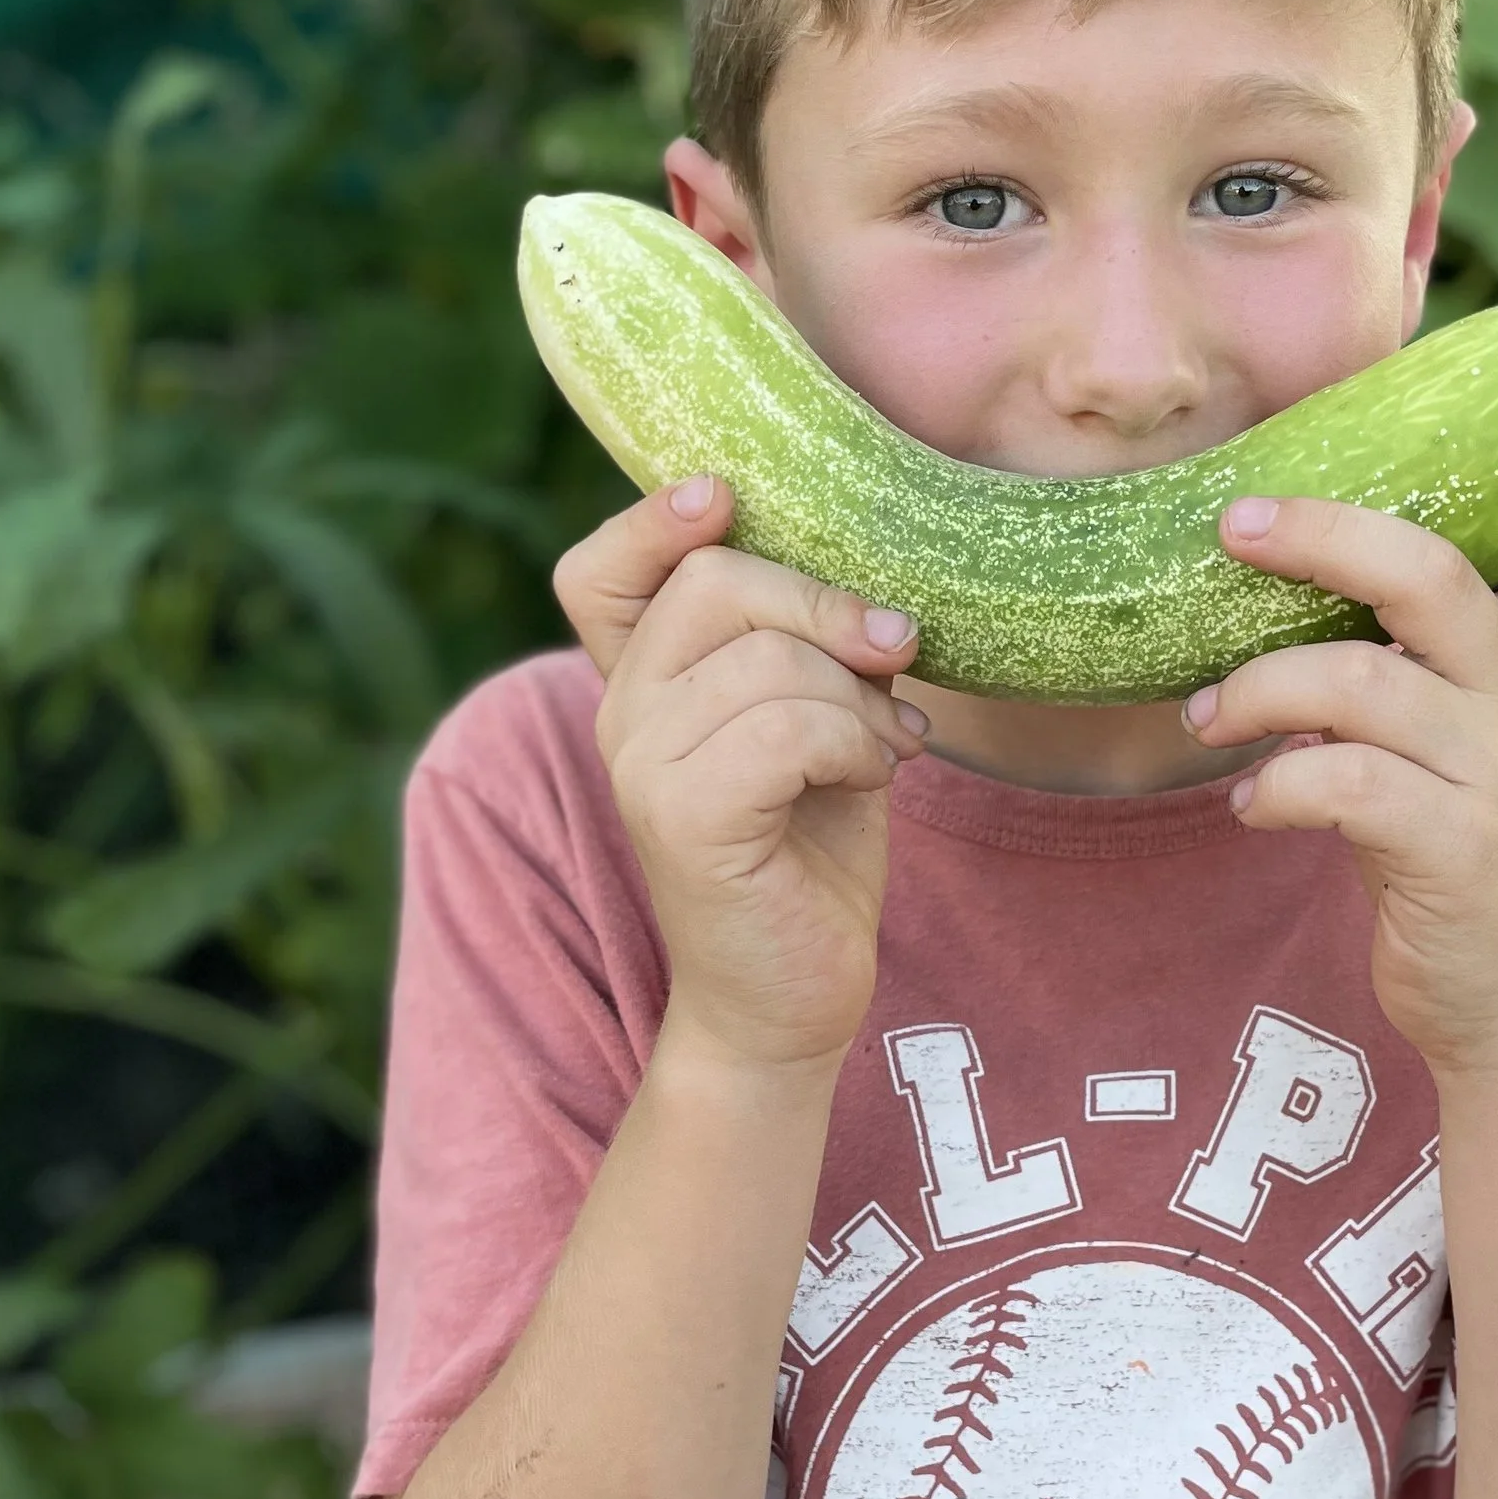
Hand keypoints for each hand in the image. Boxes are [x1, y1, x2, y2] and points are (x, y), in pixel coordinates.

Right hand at [553, 480, 927, 1071]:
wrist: (793, 998)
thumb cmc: (813, 852)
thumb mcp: (818, 724)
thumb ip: (811, 647)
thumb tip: (867, 579)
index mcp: (647, 684)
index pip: (600, 574)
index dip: (652, 519)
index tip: (724, 500)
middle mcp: (623, 716)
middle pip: (716, 583)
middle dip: (829, 606)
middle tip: (897, 654)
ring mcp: (642, 767)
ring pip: (771, 660)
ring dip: (863, 699)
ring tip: (890, 747)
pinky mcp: (682, 820)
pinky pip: (787, 728)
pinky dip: (856, 744)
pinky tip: (875, 778)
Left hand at [1180, 400, 1497, 1076]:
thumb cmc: (1442, 851)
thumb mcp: (1439, 745)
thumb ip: (1391, 665)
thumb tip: (1271, 578)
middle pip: (1431, 576)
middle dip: (1323, 535)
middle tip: (1236, 527)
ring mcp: (1491, 775)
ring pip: (1356, 681)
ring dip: (1254, 690)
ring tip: (1207, 718)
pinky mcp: (1452, 848)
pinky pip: (1339, 781)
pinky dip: (1274, 784)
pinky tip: (1251, 805)